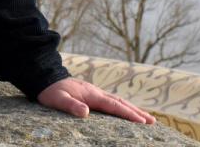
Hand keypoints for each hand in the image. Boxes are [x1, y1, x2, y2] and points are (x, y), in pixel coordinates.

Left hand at [36, 77, 155, 123]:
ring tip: (146, 118)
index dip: (129, 114)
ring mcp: (95, 92)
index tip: (143, 122)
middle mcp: (97, 92)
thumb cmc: (51, 91)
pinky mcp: (92, 94)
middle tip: (153, 122)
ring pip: (119, 101)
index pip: (114, 106)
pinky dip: (123, 106)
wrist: (46, 77)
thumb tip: (86, 112)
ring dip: (133, 109)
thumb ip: (71, 105)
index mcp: (92, 94)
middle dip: (137, 112)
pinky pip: (112, 101)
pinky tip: (126, 111)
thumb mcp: (58, 99)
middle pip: (121, 103)